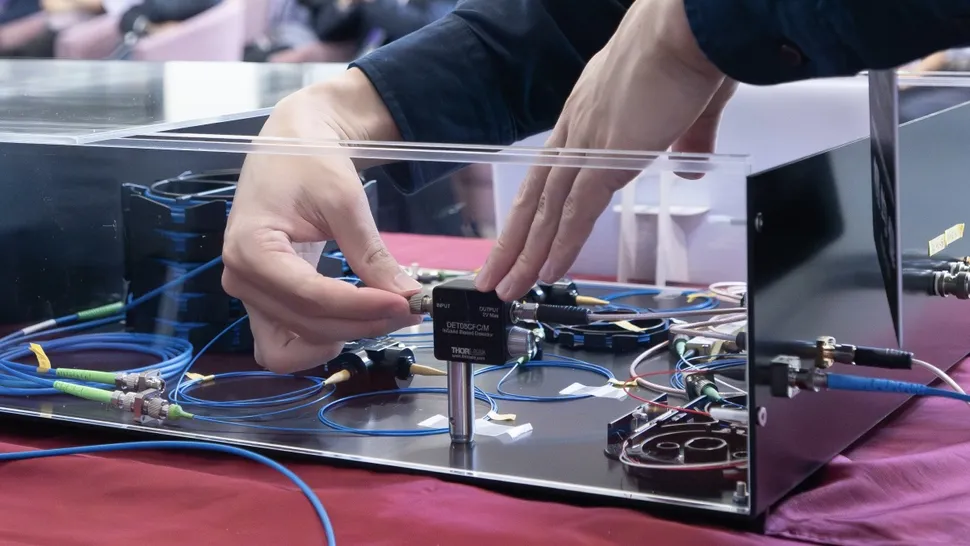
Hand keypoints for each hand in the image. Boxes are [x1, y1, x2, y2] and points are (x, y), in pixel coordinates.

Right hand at [222, 74, 423, 372]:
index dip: (362, 308)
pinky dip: (321, 340)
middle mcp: (241, 279)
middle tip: (407, 308)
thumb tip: (406, 294)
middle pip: (307, 325)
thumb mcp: (344, 200)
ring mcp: (248, 294)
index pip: (312, 297)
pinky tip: (355, 319)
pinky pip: (285, 340)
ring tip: (384, 314)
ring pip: (294, 344)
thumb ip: (371, 253)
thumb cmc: (308, 160)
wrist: (289, 144)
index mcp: (251, 248)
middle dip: (361, 323)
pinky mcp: (263, 300)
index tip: (405, 304)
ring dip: (343, 336)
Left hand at [475, 0, 735, 300]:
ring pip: (546, 210)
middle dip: (514, 241)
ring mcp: (587, 142)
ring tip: (505, 287)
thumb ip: (688, 139)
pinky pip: (575, 212)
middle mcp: (578, 126)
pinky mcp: (606, 157)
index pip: (553, 172)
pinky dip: (559, 245)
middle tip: (492, 275)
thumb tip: (690, 165)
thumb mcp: (689, 106)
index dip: (536, 208)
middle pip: (537, 195)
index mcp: (590, 111)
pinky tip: (544, 272)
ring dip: (525, 254)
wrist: (692, 23)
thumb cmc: (694, 47)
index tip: (523, 236)